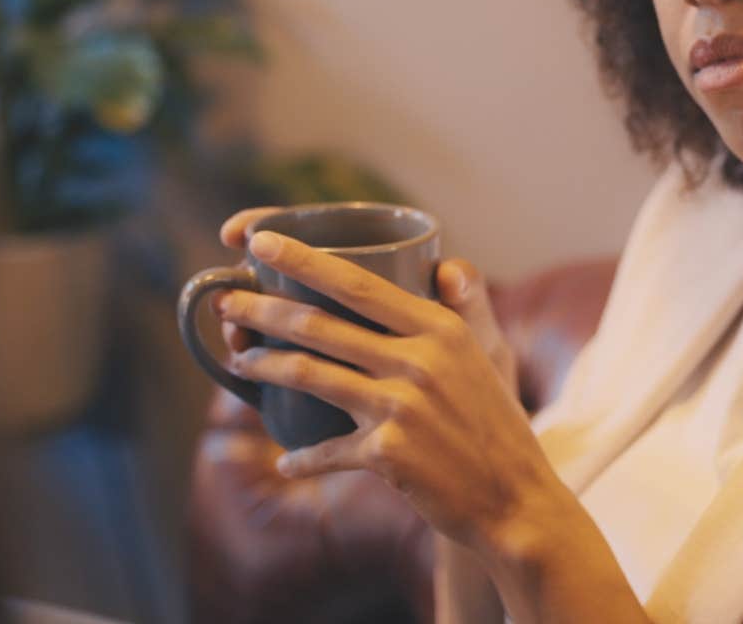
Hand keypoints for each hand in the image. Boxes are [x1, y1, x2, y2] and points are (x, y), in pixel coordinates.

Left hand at [211, 210, 560, 555]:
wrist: (516, 500)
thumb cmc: (496, 425)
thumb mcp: (490, 355)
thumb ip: (463, 308)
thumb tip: (445, 266)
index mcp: (438, 328)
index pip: (356, 282)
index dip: (301, 260)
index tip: (259, 242)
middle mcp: (418, 360)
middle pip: (320, 325)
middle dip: (263, 309)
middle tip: (227, 302)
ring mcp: (401, 407)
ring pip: (311, 374)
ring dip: (265, 366)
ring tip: (241, 361)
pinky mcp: (388, 453)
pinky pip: (327, 448)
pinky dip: (304, 456)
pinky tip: (287, 460)